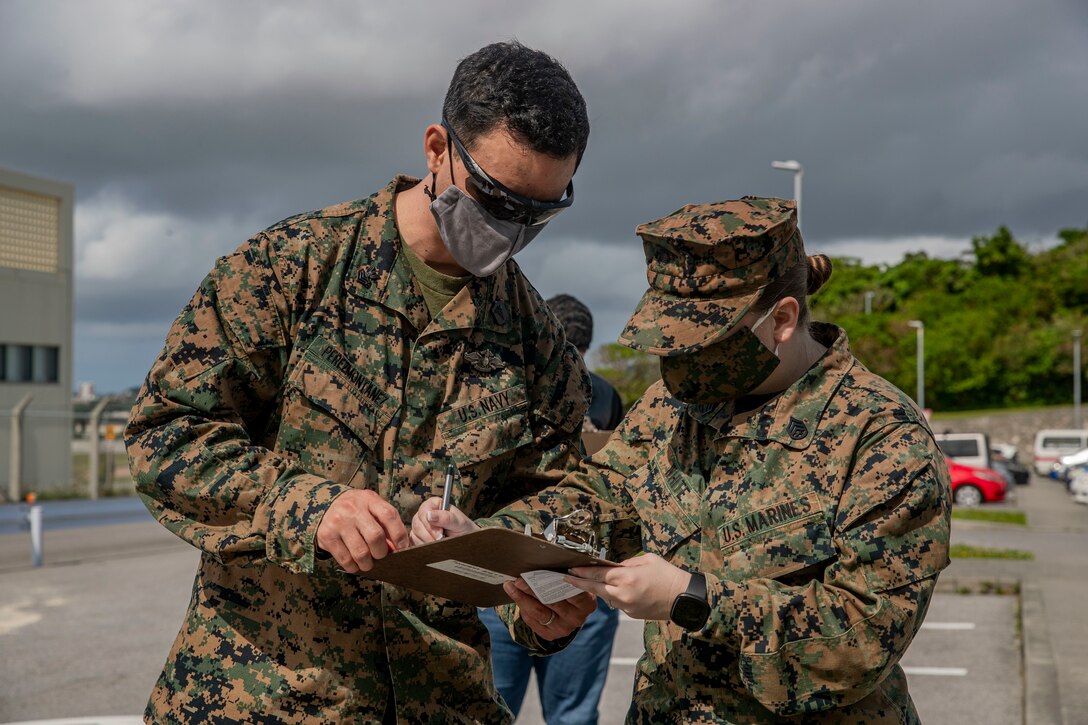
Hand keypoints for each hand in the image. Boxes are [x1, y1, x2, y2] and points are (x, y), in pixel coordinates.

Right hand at [315, 490, 408, 572]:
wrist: (326, 506)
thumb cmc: (357, 510)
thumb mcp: (372, 509)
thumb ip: (385, 526)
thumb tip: (395, 549)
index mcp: (369, 499)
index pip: (389, 515)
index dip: (399, 534)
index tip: (402, 547)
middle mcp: (353, 509)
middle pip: (375, 536)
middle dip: (381, 552)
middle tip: (380, 556)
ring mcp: (338, 522)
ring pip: (360, 552)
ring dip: (368, 564)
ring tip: (368, 564)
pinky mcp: (327, 536)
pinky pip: (345, 559)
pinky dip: (353, 567)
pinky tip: (355, 564)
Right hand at [409, 496, 478, 544]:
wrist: (465, 539)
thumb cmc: (463, 528)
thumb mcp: (459, 522)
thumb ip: (446, 517)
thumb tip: (429, 515)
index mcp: (434, 504)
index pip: (424, 511)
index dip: (430, 525)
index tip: (440, 534)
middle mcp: (424, 513)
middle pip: (417, 524)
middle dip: (429, 536)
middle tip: (441, 540)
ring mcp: (419, 525)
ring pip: (414, 535)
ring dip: (428, 542)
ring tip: (440, 542)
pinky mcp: (416, 536)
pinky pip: (414, 543)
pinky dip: (424, 546)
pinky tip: (434, 546)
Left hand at [503, 578, 596, 639]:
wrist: (571, 613)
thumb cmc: (571, 590)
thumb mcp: (575, 582)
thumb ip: (566, 575)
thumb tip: (545, 559)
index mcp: (587, 603)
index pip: (571, 592)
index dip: (553, 581)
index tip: (539, 573)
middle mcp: (576, 618)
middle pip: (551, 602)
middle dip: (532, 589)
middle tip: (518, 580)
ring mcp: (563, 628)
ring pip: (539, 612)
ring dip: (522, 598)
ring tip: (511, 586)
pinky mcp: (550, 634)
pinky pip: (533, 620)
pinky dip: (523, 607)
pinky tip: (516, 596)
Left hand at [567, 553, 689, 620]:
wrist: (683, 598)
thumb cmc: (667, 574)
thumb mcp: (647, 559)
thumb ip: (627, 563)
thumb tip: (614, 567)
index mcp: (626, 577)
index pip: (597, 573)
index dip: (582, 571)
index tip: (570, 569)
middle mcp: (623, 593)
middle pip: (594, 588)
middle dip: (579, 582)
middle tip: (566, 577)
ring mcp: (626, 606)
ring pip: (605, 596)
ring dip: (599, 589)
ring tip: (590, 581)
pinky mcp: (631, 614)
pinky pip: (617, 603)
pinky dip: (616, 596)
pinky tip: (621, 590)